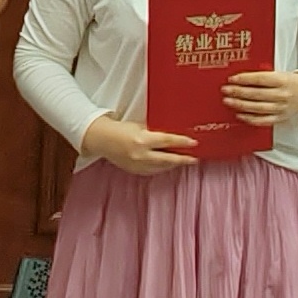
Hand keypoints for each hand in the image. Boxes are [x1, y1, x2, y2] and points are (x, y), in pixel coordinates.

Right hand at [78, 114, 198, 174]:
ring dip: (174, 164)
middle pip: (167, 159)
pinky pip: (153, 171)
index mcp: (142, 140)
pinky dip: (162, 168)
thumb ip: (155, 132)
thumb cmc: (121, 129)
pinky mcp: (134, 171)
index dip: (182, 142)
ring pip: (161, 167)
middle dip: (183, 159)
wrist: (102, 139)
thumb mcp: (140, 126)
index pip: (167, 141)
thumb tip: (173, 136)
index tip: (194, 143)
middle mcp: (140, 154)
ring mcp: (137, 165)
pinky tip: (169, 165)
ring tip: (185, 161)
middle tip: (195, 158)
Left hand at [226, 68, 297, 126]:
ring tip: (229, 101)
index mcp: (283, 80)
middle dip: (238, 92)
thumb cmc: (291, 82)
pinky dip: (250, 118)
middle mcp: (282, 95)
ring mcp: (281, 108)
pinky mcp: (280, 118)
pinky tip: (240, 115)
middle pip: (257, 94)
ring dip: (241, 105)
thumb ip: (263, 76)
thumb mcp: (280, 74)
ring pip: (257, 108)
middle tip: (226, 90)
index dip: (245, 79)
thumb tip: (241, 78)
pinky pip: (262, 120)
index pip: (261, 79)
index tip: (232, 79)